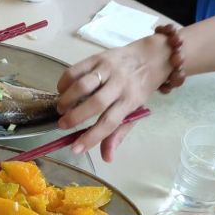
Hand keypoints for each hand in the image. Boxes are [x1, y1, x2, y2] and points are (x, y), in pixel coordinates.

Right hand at [55, 36, 172, 160]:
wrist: (153, 56)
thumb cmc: (140, 88)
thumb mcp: (135, 111)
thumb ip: (119, 134)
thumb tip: (106, 158)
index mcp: (131, 101)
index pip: (110, 122)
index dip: (91, 137)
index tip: (75, 149)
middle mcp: (120, 85)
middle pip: (95, 103)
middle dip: (75, 117)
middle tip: (62, 125)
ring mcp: (108, 69)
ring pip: (83, 85)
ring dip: (67, 99)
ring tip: (61, 108)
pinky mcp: (97, 57)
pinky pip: (75, 70)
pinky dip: (64, 82)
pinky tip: (62, 91)